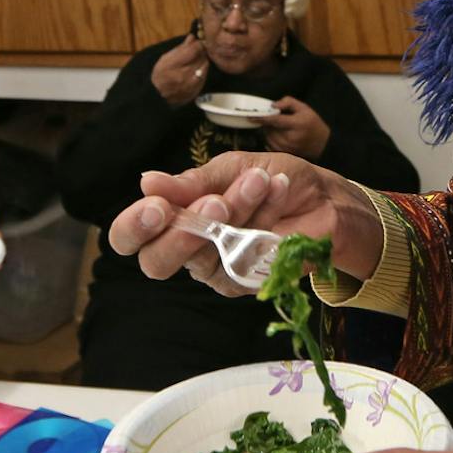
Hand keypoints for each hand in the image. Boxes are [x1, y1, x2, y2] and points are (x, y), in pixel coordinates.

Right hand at [108, 150, 382, 297]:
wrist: (322, 195)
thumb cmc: (269, 180)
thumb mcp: (229, 170)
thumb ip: (190, 183)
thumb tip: (146, 181)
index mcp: (171, 218)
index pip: (130, 237)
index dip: (134, 227)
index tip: (156, 204)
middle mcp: (185, 249)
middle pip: (155, 262)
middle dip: (182, 232)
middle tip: (213, 203)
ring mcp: (215, 270)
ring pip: (204, 257)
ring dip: (235, 212)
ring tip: (259, 180)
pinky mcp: (245, 282)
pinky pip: (242, 260)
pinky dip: (261, 220)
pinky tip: (275, 193)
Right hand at [149, 35, 209, 105]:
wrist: (158, 96)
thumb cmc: (160, 75)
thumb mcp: (166, 58)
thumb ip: (180, 48)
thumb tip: (192, 37)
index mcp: (175, 65)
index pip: (194, 49)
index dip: (197, 44)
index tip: (196, 43)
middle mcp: (185, 75)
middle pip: (202, 57)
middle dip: (200, 52)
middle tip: (196, 52)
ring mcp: (192, 85)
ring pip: (205, 66)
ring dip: (202, 61)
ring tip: (195, 61)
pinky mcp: (196, 91)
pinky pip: (205, 76)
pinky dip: (202, 71)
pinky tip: (195, 71)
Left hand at [259, 96, 330, 158]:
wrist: (324, 145)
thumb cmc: (313, 125)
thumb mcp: (304, 108)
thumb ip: (288, 102)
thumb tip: (272, 105)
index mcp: (296, 124)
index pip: (274, 121)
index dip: (261, 118)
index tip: (250, 116)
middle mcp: (290, 138)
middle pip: (269, 130)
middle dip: (267, 124)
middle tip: (275, 120)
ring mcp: (287, 148)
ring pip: (268, 138)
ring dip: (268, 132)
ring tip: (280, 128)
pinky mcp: (285, 154)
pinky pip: (270, 145)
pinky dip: (270, 139)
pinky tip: (279, 136)